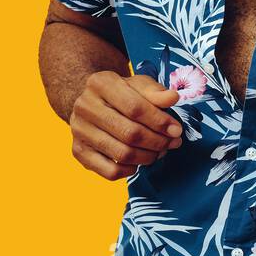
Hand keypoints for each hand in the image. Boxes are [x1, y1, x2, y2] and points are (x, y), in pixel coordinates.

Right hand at [69, 71, 183, 180]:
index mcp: (101, 83)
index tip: (176, 130)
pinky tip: (139, 162)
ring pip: (121, 154)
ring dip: (148, 157)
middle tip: (173, 143)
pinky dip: (129, 170)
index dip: (159, 122)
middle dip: (157, 142)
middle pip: (129, 133)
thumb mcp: (138, 85)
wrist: (93, 102)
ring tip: (160, 152)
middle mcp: (85, 106)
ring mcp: (79, 130)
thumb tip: (172, 98)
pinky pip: (109, 171)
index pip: (135, 107)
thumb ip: (156, 92)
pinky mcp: (78, 151)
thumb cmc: (121, 93)